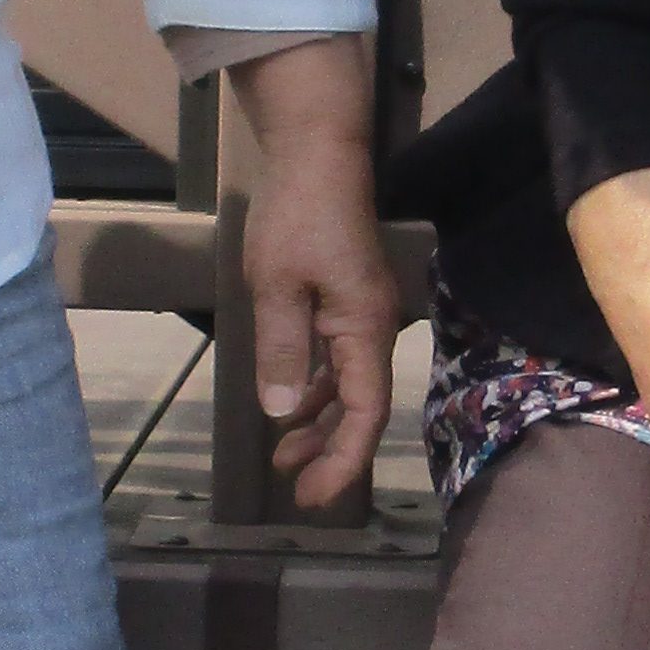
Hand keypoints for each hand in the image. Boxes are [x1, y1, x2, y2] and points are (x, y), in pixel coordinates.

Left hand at [228, 38, 398, 510]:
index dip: (342, 459)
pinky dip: (317, 387)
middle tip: (295, 488)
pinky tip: (293, 403)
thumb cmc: (297, 215)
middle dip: (330, 451)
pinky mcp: (348, 299)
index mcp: (363, 329)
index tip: (314, 496)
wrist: (318, 153)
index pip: (364, 413)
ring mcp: (363, 313)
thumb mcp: (277, 286)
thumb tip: (282, 414)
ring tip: (285, 457)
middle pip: (360, 406)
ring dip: (319, 422)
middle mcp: (373, 328)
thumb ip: (282, 351)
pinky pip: (338, 359)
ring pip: (348, 385)